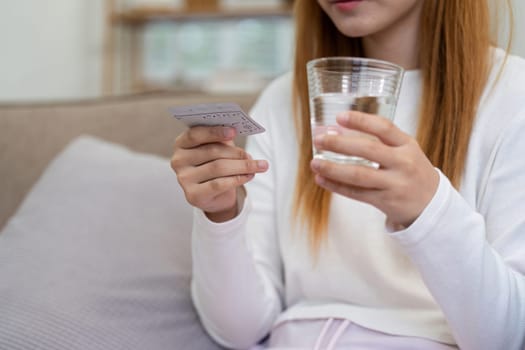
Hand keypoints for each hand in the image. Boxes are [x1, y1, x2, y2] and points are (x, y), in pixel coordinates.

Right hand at [171, 126, 267, 222]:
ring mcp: (183, 179)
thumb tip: (235, 130)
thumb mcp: (218, 149)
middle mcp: (178, 160)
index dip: (215, 132)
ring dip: (242, 166)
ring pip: (218, 168)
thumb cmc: (215, 164)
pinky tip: (250, 175)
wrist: (213, 195)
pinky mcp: (193, 195)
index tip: (233, 131)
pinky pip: (219, 184)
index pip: (195, 134)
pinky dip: (238, 179)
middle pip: (211, 152)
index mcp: (181, 144)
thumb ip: (223, 139)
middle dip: (236, 152)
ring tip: (258, 166)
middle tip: (252, 155)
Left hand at [310, 111, 438, 228]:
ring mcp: (394, 184)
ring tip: (315, 163)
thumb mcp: (405, 150)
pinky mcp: (385, 202)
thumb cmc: (410, 170)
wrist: (430, 204)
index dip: (360, 120)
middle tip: (319, 139)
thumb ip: (380, 140)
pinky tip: (322, 180)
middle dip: (339, 144)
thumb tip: (337, 130)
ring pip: (358, 175)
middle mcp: (402, 163)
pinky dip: (336, 186)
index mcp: (407, 145)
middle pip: (368, 150)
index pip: (383, 128)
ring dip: (332, 169)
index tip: (339, 117)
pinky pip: (356, 194)